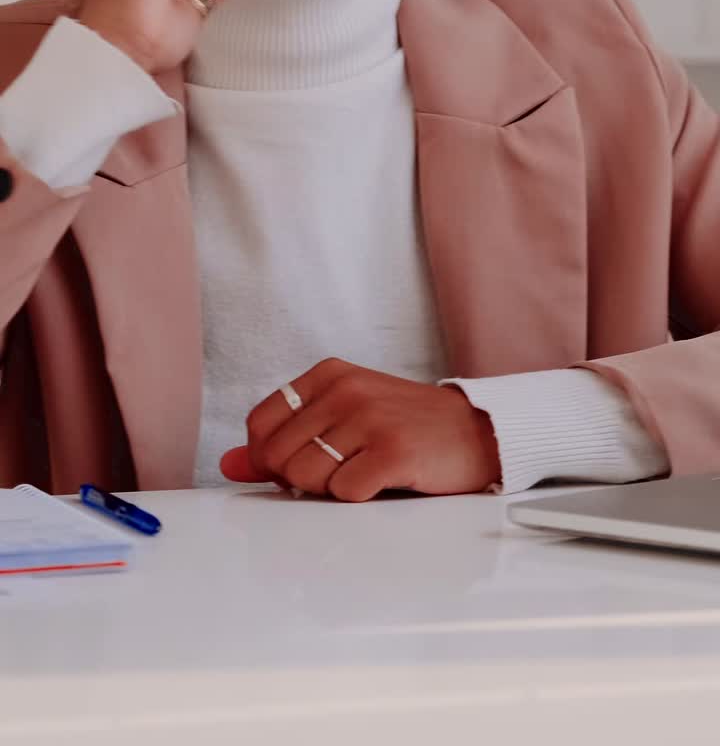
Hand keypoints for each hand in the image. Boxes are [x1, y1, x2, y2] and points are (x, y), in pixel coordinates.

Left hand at [220, 358, 500, 501]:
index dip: (266, 458)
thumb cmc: (407, 427)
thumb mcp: (343, 418)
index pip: (259, 424)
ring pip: (305, 477)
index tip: (295, 466)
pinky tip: (382, 482)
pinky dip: (358, 499)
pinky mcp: (393, 451)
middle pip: (276, 456)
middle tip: (339, 472)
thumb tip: (228, 465)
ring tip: (363, 473)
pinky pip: (343, 493)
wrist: (478, 432)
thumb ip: (284, 439)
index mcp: (329, 374)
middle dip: (299, 480)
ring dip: (329, 490)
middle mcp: (346, 389)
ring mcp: (370, 418)